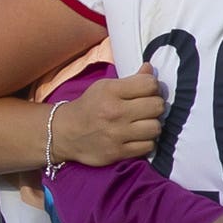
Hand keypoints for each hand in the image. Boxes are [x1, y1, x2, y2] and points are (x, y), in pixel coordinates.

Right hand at [51, 67, 165, 168]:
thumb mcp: (105, 86)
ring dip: (152, 125)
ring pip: (155, 128)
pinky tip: (139, 137)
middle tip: (147, 108)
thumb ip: (131, 79)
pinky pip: (148, 146)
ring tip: (144, 123)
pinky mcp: (118, 152)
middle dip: (155, 106)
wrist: (65, 133)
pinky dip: (147, 141)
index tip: (147, 91)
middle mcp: (115, 112)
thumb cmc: (89, 106)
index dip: (152, 86)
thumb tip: (150, 70)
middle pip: (156, 106)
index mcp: (111, 91)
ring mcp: (117, 134)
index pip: (150, 84)